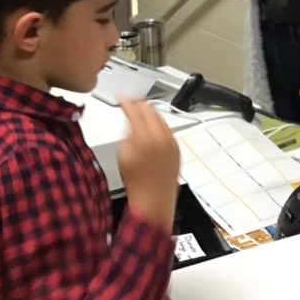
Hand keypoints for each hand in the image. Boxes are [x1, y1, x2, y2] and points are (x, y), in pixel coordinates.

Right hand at [118, 99, 180, 228]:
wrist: (154, 200)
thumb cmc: (136, 182)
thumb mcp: (123, 154)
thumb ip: (126, 134)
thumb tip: (130, 122)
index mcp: (144, 137)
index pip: (135, 111)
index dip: (126, 102)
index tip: (121, 98)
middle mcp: (161, 137)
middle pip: (150, 111)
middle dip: (139, 105)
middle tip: (130, 102)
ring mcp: (171, 142)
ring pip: (160, 118)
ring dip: (150, 113)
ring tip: (141, 111)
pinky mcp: (177, 148)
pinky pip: (168, 129)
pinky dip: (159, 124)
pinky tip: (153, 126)